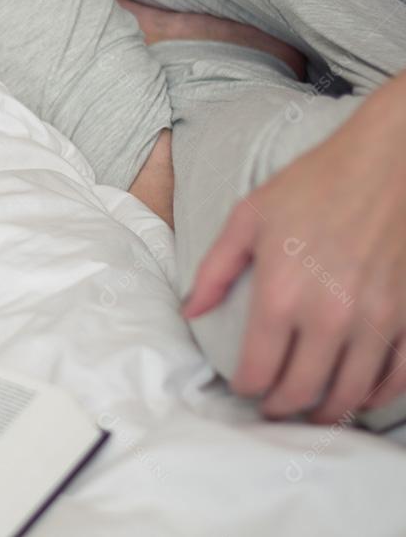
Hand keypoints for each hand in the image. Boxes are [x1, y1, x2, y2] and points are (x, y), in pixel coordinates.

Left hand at [184, 85, 405, 423]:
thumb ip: (214, 270)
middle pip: (300, 391)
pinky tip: (356, 395)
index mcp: (282, 293)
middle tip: (270, 410)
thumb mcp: (247, 218)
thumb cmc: (313, 184)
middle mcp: (328, 316)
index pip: (258, 369)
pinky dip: (374, 395)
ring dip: (325, 412)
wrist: (388, 163)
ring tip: (308, 411)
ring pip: (347, 394)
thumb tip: (190, 311)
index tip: (241, 387)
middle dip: (280, 409)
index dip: (245, 388)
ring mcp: (374, 321)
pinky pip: (394, 377)